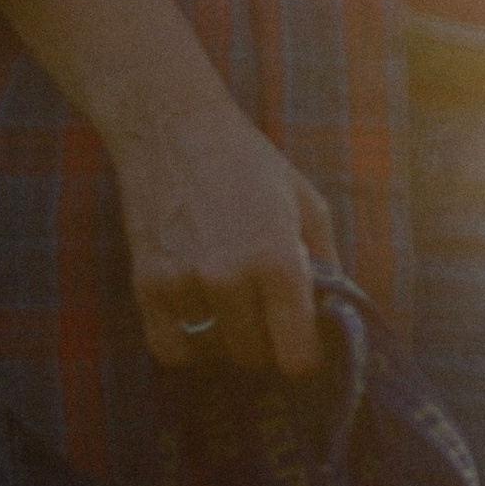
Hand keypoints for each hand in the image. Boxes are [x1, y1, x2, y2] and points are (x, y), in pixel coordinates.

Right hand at [0, 0, 338, 380]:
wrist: (174, 128)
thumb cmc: (250, 164)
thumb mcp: (307, 205)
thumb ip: (327, 265)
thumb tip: (337, 318)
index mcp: (279, 261)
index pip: (296, 355)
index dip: (303, 357)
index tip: (301, 346)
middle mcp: (230, 278)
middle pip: (255, 357)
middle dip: (266, 342)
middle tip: (265, 315)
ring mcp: (185, 283)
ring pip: (215, 353)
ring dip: (225, 337)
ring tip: (229, 301)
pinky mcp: (147, 285)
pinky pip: (169, 349)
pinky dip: (185, 343)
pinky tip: (196, 316)